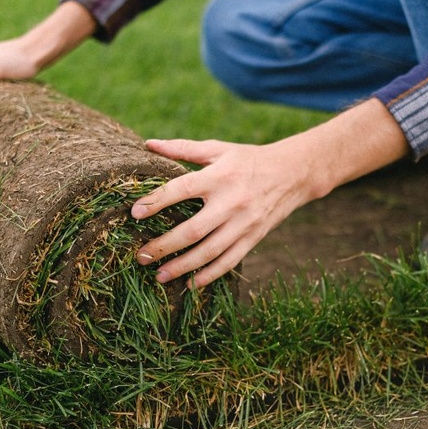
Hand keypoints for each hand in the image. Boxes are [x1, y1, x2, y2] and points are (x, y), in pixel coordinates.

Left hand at [131, 138, 323, 287]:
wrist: (293, 173)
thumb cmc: (248, 159)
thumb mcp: (218, 149)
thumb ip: (183, 148)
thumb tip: (149, 144)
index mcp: (218, 176)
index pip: (181, 190)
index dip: (156, 201)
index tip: (134, 213)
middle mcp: (231, 202)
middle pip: (192, 230)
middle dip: (164, 245)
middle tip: (140, 256)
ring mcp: (243, 224)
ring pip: (209, 252)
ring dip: (182, 266)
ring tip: (159, 275)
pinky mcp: (253, 238)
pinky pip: (229, 261)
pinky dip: (210, 275)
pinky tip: (191, 284)